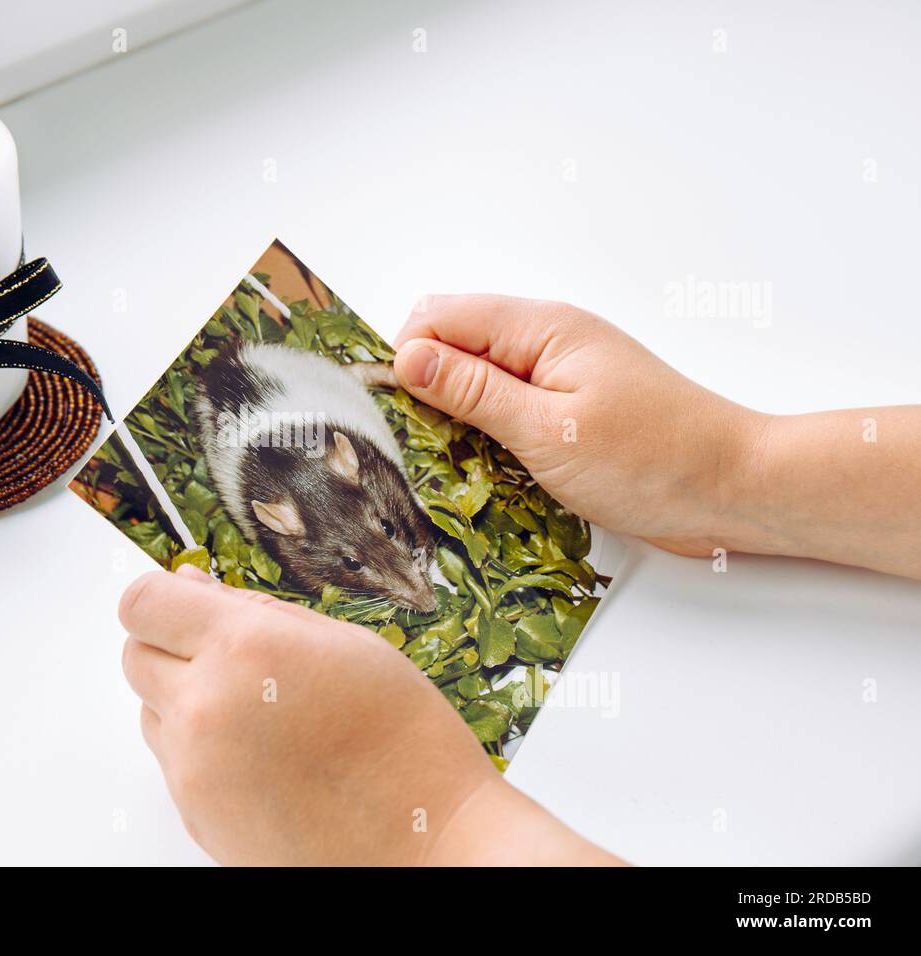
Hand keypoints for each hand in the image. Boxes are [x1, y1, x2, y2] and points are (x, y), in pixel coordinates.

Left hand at [120, 564, 622, 865]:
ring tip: (261, 714)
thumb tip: (190, 586)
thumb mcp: (340, 642)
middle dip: (171, 645)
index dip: (163, 597)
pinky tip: (262, 755)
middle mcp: (205, 706)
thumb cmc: (402, 737)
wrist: (426, 842)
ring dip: (184, 699)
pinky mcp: (194, 815)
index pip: (142, 602)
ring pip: (150, 709)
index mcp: (244, 647)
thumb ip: (253, 611)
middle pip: (134, 654)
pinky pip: (172, 761)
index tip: (188, 602)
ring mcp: (194, 768)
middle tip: (234, 658)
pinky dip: (200, 749)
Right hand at [393, 294, 766, 556]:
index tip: (390, 412)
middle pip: (452, 345)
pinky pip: (506, 411)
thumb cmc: (655, 459)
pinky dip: (487, 437)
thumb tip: (406, 358)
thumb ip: (473, 391)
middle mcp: (545, 341)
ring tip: (455, 465)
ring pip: (475, 381)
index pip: (437, 317)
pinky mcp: (568, 412)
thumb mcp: (548, 430)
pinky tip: (488, 472)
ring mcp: (558, 376)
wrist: (737, 488)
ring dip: (456, 418)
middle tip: (422, 446)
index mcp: (540, 328)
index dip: (403, 358)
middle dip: (425, 389)